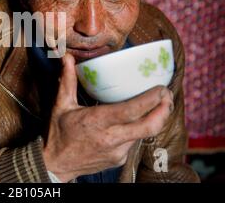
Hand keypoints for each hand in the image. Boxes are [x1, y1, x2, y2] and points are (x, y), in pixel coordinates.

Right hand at [42, 53, 173, 181]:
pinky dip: (139, 129)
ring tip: (158, 104)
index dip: (151, 100)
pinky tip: (136, 120)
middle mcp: (111, 138)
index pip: (131, 111)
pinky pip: (135, 141)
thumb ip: (68, 81)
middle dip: (164, 109)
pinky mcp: (120, 160)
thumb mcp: (61, 106)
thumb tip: (67, 58)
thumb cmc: (58, 134)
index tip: (161, 88)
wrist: (56, 165)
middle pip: (150, 126)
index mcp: (97, 122)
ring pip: (144, 133)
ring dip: (155, 118)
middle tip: (168, 95)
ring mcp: (118, 151)